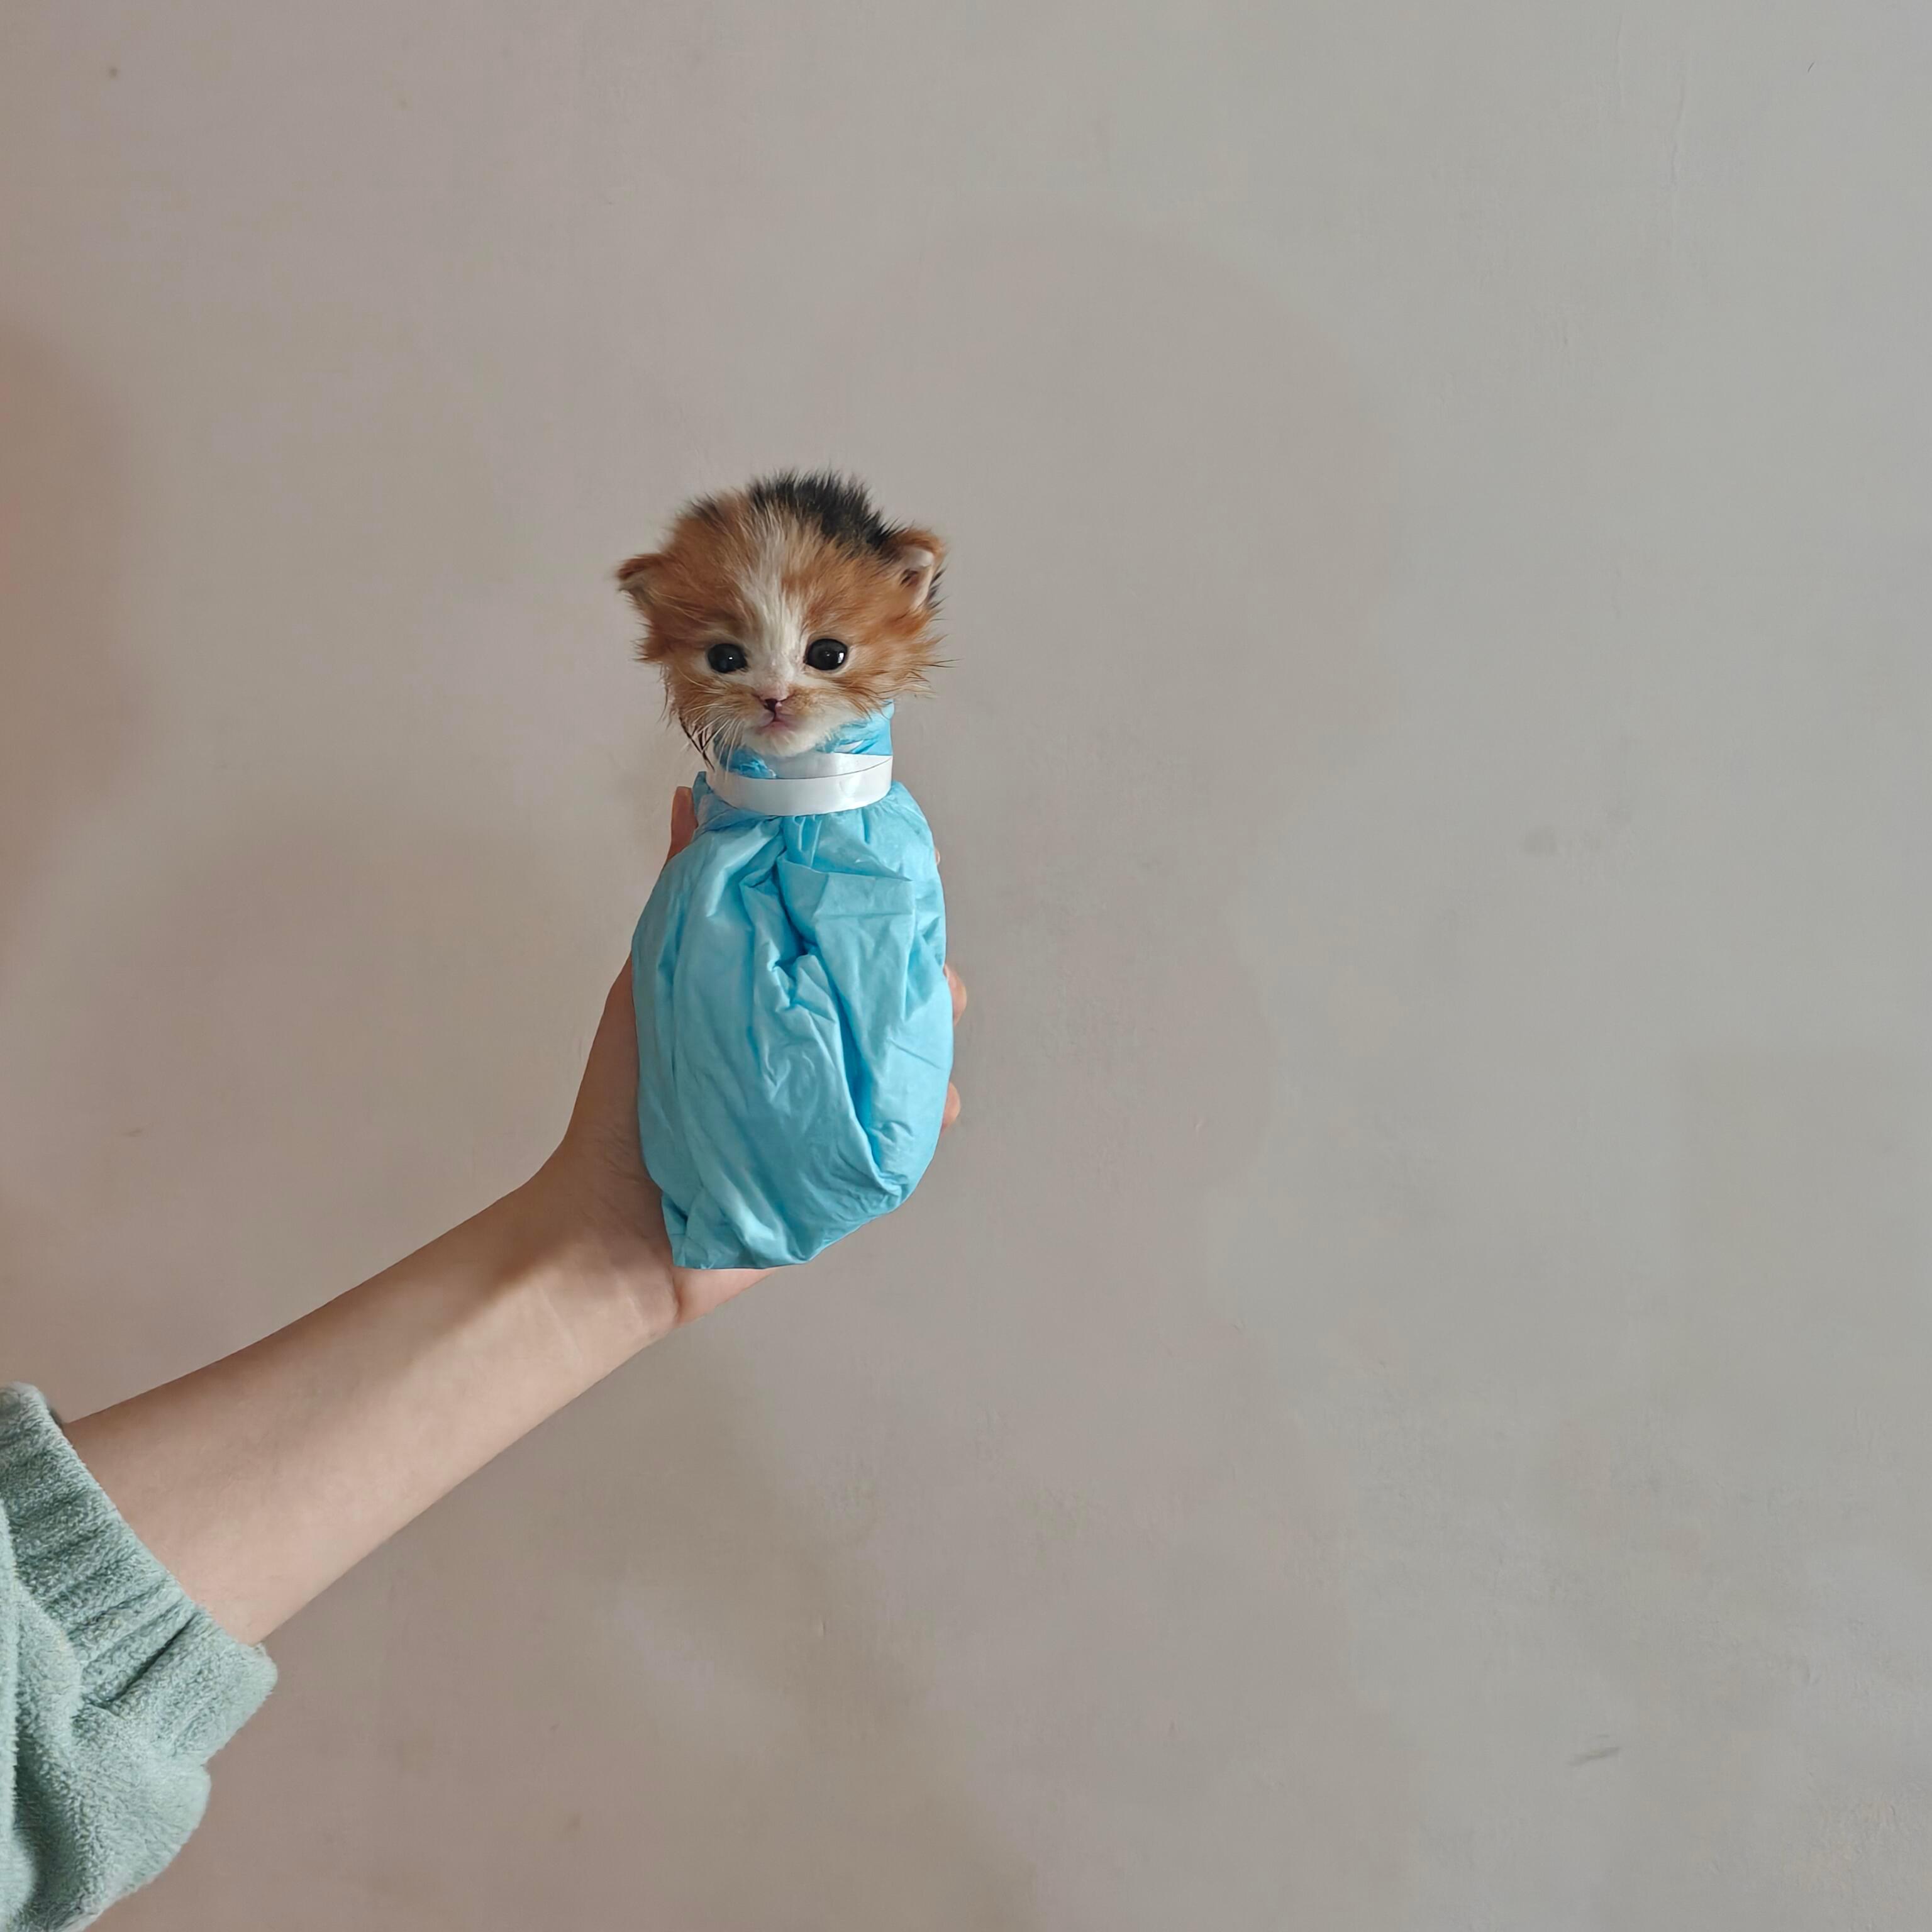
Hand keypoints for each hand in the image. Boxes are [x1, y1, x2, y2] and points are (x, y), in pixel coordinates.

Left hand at [532, 788, 965, 1334]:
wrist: (614, 1227)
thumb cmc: (625, 1100)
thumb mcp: (653, 976)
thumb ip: (685, 888)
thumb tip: (695, 794)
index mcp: (778, 981)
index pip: (847, 918)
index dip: (882, 886)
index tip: (897, 861)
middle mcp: (818, 1031)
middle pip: (901, 976)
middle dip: (920, 956)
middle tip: (911, 953)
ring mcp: (840, 1093)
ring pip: (921, 1043)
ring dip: (929, 1026)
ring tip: (916, 1021)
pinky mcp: (852, 1152)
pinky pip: (915, 1120)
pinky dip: (927, 1103)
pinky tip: (920, 1097)